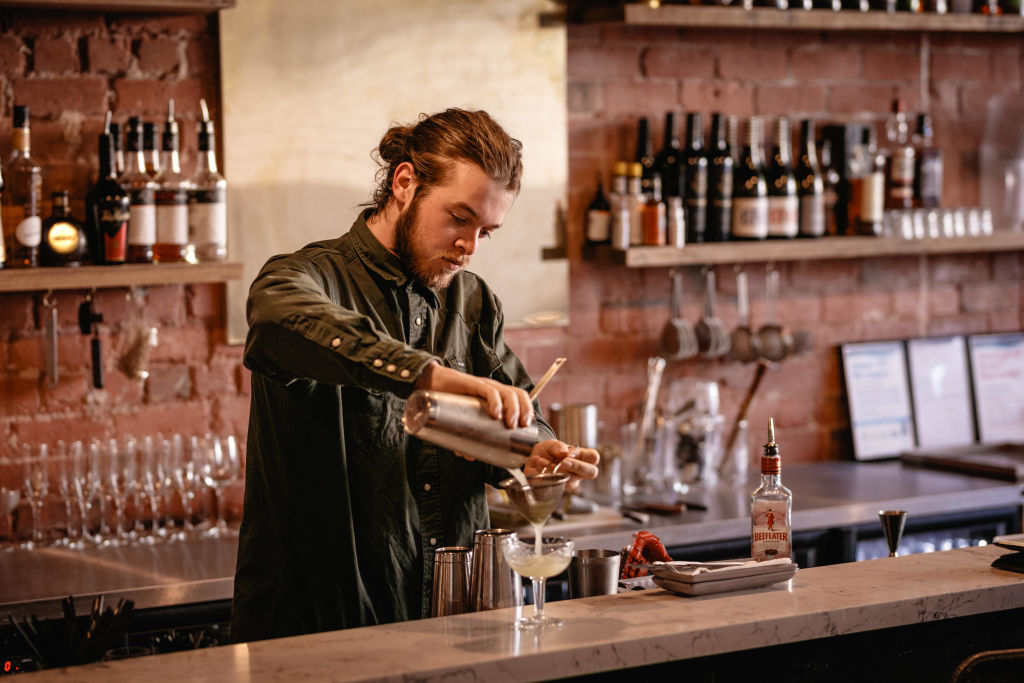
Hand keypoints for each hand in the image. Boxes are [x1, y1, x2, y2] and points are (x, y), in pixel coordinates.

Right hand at [416, 361, 532, 428]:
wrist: (430, 382)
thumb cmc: (450, 399)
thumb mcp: (463, 419)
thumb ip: (465, 437)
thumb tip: (468, 456)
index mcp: (495, 395)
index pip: (519, 396)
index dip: (527, 409)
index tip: (526, 426)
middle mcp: (492, 388)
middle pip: (517, 395)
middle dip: (523, 411)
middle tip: (519, 427)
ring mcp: (483, 385)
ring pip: (506, 392)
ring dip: (513, 408)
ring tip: (510, 424)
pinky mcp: (471, 384)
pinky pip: (488, 390)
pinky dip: (495, 401)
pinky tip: (496, 413)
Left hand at [524, 439, 599, 493]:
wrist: (533, 463)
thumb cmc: (548, 452)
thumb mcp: (550, 445)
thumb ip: (557, 446)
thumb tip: (563, 453)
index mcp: (581, 457)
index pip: (594, 457)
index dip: (584, 454)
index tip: (569, 453)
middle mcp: (578, 472)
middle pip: (592, 472)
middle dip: (578, 466)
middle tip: (564, 462)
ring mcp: (570, 483)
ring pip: (572, 482)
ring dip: (558, 472)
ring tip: (547, 464)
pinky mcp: (557, 490)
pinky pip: (554, 487)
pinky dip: (545, 477)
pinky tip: (539, 470)